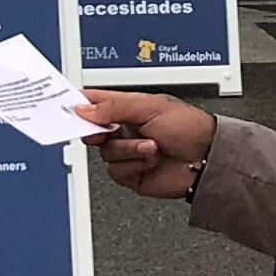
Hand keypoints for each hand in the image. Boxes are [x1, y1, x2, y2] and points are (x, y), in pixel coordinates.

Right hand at [76, 90, 218, 200]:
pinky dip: (133, 166)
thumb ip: (114, 107)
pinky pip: (115, 171)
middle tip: (104, 132)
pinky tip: (150, 160)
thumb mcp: (150, 107)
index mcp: (129, 107)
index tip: (68, 107)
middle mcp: (126, 129)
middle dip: (99, 132)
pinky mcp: (131, 173)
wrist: (206, 160)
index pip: (96, 102)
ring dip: (128, 150)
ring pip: (105, 153)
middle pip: (93, 130)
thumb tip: (85, 109)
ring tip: (151, 147)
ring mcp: (128, 152)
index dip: (80, 104)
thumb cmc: (190, 127)